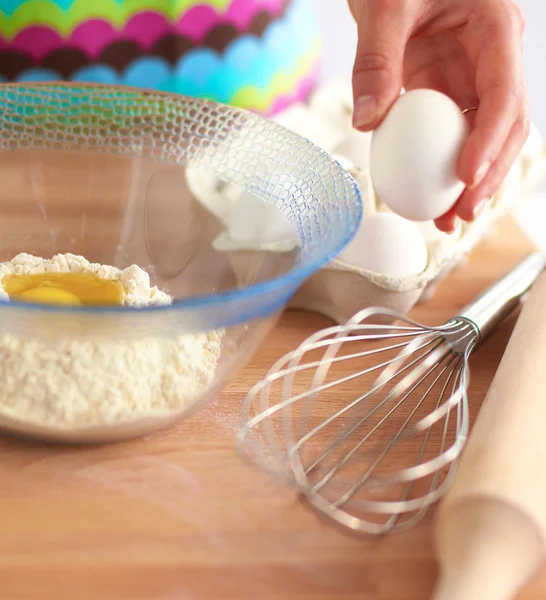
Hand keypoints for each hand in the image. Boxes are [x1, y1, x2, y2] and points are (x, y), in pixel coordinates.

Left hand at [348, 0, 528, 231]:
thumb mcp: (383, 7)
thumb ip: (375, 61)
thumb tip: (366, 122)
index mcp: (494, 29)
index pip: (503, 93)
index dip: (489, 140)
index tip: (465, 177)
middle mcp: (492, 59)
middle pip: (505, 126)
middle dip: (488, 174)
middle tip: (461, 214)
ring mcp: (470, 79)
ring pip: (481, 139)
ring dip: (468, 182)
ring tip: (445, 221)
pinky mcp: (446, 94)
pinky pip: (448, 137)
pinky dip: (439, 168)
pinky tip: (425, 198)